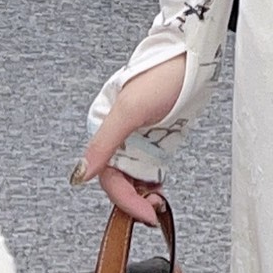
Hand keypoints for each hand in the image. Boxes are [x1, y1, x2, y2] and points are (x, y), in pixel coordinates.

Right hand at [71, 53, 186, 226]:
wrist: (193, 57)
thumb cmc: (162, 75)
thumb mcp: (130, 110)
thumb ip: (104, 143)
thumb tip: (79, 175)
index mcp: (104, 127)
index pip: (109, 177)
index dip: (126, 200)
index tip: (146, 215)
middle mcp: (117, 134)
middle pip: (119, 178)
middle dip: (134, 199)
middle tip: (155, 212)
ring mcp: (137, 136)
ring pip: (133, 175)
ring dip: (142, 193)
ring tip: (158, 203)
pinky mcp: (156, 135)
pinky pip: (148, 166)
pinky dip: (151, 181)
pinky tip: (159, 188)